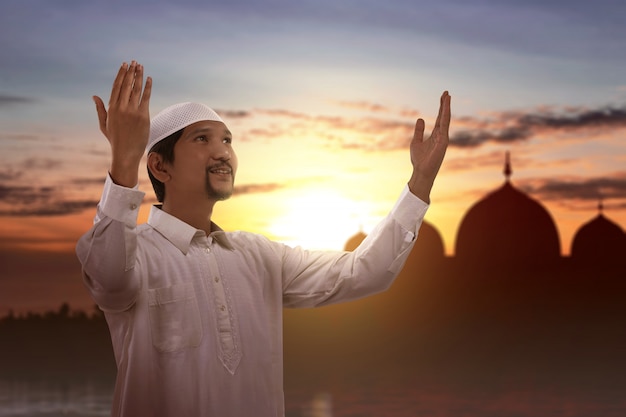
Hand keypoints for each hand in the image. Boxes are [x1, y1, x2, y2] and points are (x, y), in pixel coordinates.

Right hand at [93, 61, 151, 186]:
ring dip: (139, 76)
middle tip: (134, 62)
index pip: (116, 86)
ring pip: (136, 89)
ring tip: (141, 66)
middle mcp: (121, 108)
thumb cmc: (115, 140)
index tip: (124, 65)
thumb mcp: (104, 124)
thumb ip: (100, 109)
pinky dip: (148, 87)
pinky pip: (146, 98)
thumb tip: (94, 96)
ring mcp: (132, 112)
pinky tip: (149, 79)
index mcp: (111, 108)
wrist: (126, 153)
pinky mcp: (143, 116)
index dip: (121, 74)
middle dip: (131, 72)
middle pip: (126, 85)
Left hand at [408, 91, 450, 202]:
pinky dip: (445, 116)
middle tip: (446, 92)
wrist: (420, 172)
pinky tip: (445, 107)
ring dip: (446, 107)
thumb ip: (419, 131)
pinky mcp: (443, 141)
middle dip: (445, 105)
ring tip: (447, 96)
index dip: (441, 108)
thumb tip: (420, 119)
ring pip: (445, 119)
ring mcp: (443, 138)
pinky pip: (444, 126)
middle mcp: (441, 135)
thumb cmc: (419, 160)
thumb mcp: (416, 142)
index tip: (443, 97)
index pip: (439, 119)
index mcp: (436, 135)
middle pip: (444, 117)